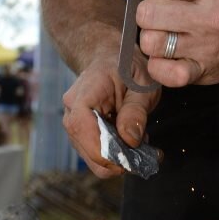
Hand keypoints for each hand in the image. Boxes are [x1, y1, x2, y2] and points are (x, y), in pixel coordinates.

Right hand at [61, 51, 160, 178]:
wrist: (112, 60)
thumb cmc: (127, 68)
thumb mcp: (141, 83)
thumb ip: (136, 110)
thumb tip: (130, 140)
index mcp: (85, 92)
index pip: (82, 126)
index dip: (103, 149)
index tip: (131, 159)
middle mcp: (72, 111)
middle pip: (87, 149)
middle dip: (118, 158)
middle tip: (147, 152)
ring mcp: (74, 125)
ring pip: (92, 158)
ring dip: (119, 158)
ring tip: (141, 142)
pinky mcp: (82, 136)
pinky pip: (96, 155)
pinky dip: (116, 155)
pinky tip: (131, 141)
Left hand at [136, 0, 218, 87]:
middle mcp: (209, 17)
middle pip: (148, 13)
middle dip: (147, 12)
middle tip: (160, 15)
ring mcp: (206, 47)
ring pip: (152, 43)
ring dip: (151, 38)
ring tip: (163, 35)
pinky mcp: (202, 71)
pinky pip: (167, 74)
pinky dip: (158, 67)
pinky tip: (165, 56)